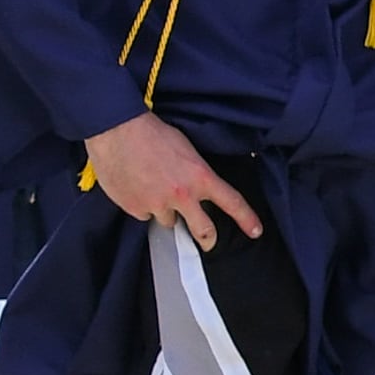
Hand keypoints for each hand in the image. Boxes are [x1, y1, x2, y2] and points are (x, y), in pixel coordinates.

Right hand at [88, 112, 260, 246]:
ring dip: (166, 212)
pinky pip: (143, 214)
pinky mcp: (134, 209)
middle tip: (208, 243)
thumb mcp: (188, 151)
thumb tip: (199, 188)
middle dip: (208, 240)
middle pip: (203, 230)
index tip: (256, 231)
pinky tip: (138, 188)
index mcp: (201, 177)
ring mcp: (157, 205)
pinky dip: (143, 206)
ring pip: (168, 221)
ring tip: (156, 189)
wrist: (118, 131)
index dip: (247, 219)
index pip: (232, 202)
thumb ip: (196, 174)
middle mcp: (182, 195)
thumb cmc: (154, 134)